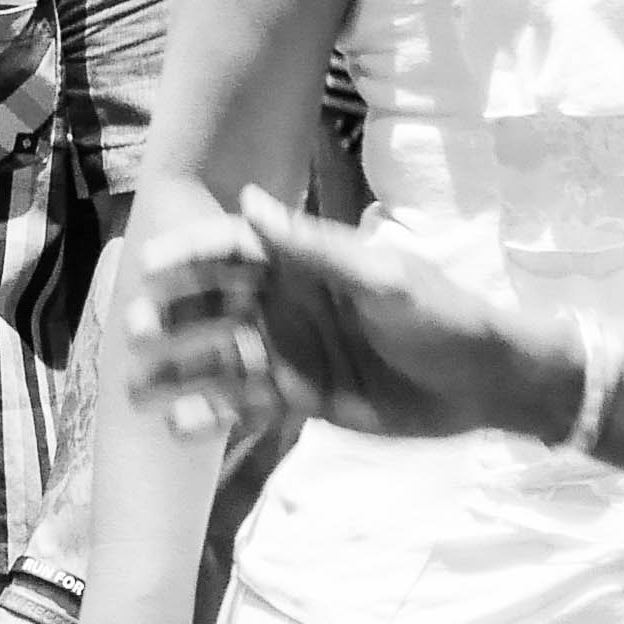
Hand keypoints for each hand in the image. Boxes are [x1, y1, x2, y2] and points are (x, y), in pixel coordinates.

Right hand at [125, 185, 570, 444]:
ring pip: (216, 358)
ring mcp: (287, 354)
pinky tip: (176, 423)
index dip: (192, 254)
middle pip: (212, 304)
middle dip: (172, 314)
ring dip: (176, 368)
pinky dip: (207, 413)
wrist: (488, 384)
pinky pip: (241, 405)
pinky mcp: (296, 400)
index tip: (152, 266)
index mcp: (304, 265)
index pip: (235, 250)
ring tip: (135, 388)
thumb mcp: (382, 278)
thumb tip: (251, 201)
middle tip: (136, 329)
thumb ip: (313, 246)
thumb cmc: (442, 317)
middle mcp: (284, 305)